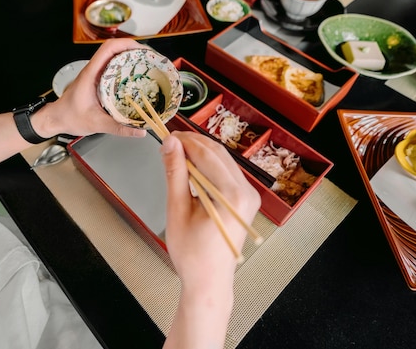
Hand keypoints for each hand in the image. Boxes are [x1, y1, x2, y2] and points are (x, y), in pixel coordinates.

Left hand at [34, 38, 146, 138]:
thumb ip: (118, 128)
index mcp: (91, 74)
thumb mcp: (96, 124)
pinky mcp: (97, 81)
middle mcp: (93, 70)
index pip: (108, 48)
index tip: (143, 50)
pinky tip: (136, 78)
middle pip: (115, 49)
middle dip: (134, 50)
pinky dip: (126, 69)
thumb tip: (139, 132)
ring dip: (131, 58)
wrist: (55, 119)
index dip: (127, 44)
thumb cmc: (69, 117)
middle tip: (151, 59)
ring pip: (115, 58)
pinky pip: (114, 69)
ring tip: (148, 66)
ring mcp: (96, 74)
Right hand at [160, 131, 260, 348]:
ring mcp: (249, 196)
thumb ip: (175, 173)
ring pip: (223, 161)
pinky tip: (191, 169)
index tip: (166, 135)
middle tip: (169, 142)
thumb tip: (170, 143)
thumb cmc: (192, 253)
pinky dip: (208, 167)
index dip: (185, 142)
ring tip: (176, 155)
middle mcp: (246, 192)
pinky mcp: (245, 200)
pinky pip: (226, 174)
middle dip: (193, 144)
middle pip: (218, 154)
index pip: (207, 155)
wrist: (209, 281)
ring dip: (200, 154)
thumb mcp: (177, 210)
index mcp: (232, 195)